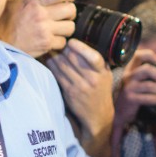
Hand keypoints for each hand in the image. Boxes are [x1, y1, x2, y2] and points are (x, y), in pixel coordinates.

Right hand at [0, 0, 75, 57]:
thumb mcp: (10, 1)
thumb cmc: (3, 23)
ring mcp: (45, 31)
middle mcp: (42, 16)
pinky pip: (63, 41)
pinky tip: (52, 38)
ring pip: (70, 27)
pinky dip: (60, 41)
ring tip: (59, 27)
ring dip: (66, 27)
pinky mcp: (46, 45)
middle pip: (71, 10)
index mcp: (34, 3)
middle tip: (65, 14)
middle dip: (70, 11)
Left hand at [45, 39, 113, 156]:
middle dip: (64, 50)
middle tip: (59, 45)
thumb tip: (84, 46)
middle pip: (74, 59)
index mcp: (102, 73)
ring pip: (63, 66)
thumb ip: (98, 62)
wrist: (98, 114)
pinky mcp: (70, 93)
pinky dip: (52, 66)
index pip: (93, 57)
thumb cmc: (101, 91)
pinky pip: (58, 75)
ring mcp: (80, 87)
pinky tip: (49, 61)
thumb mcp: (106, 76)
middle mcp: (92, 80)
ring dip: (55, 56)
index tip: (71, 42)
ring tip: (52, 51)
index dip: (80, 47)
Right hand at [113, 49, 155, 126]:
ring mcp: (128, 88)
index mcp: (129, 69)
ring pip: (149, 85)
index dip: (149, 55)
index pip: (137, 56)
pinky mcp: (130, 99)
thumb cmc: (132, 93)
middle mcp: (128, 76)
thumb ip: (145, 73)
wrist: (119, 111)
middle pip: (146, 69)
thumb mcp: (135, 80)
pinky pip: (148, 98)